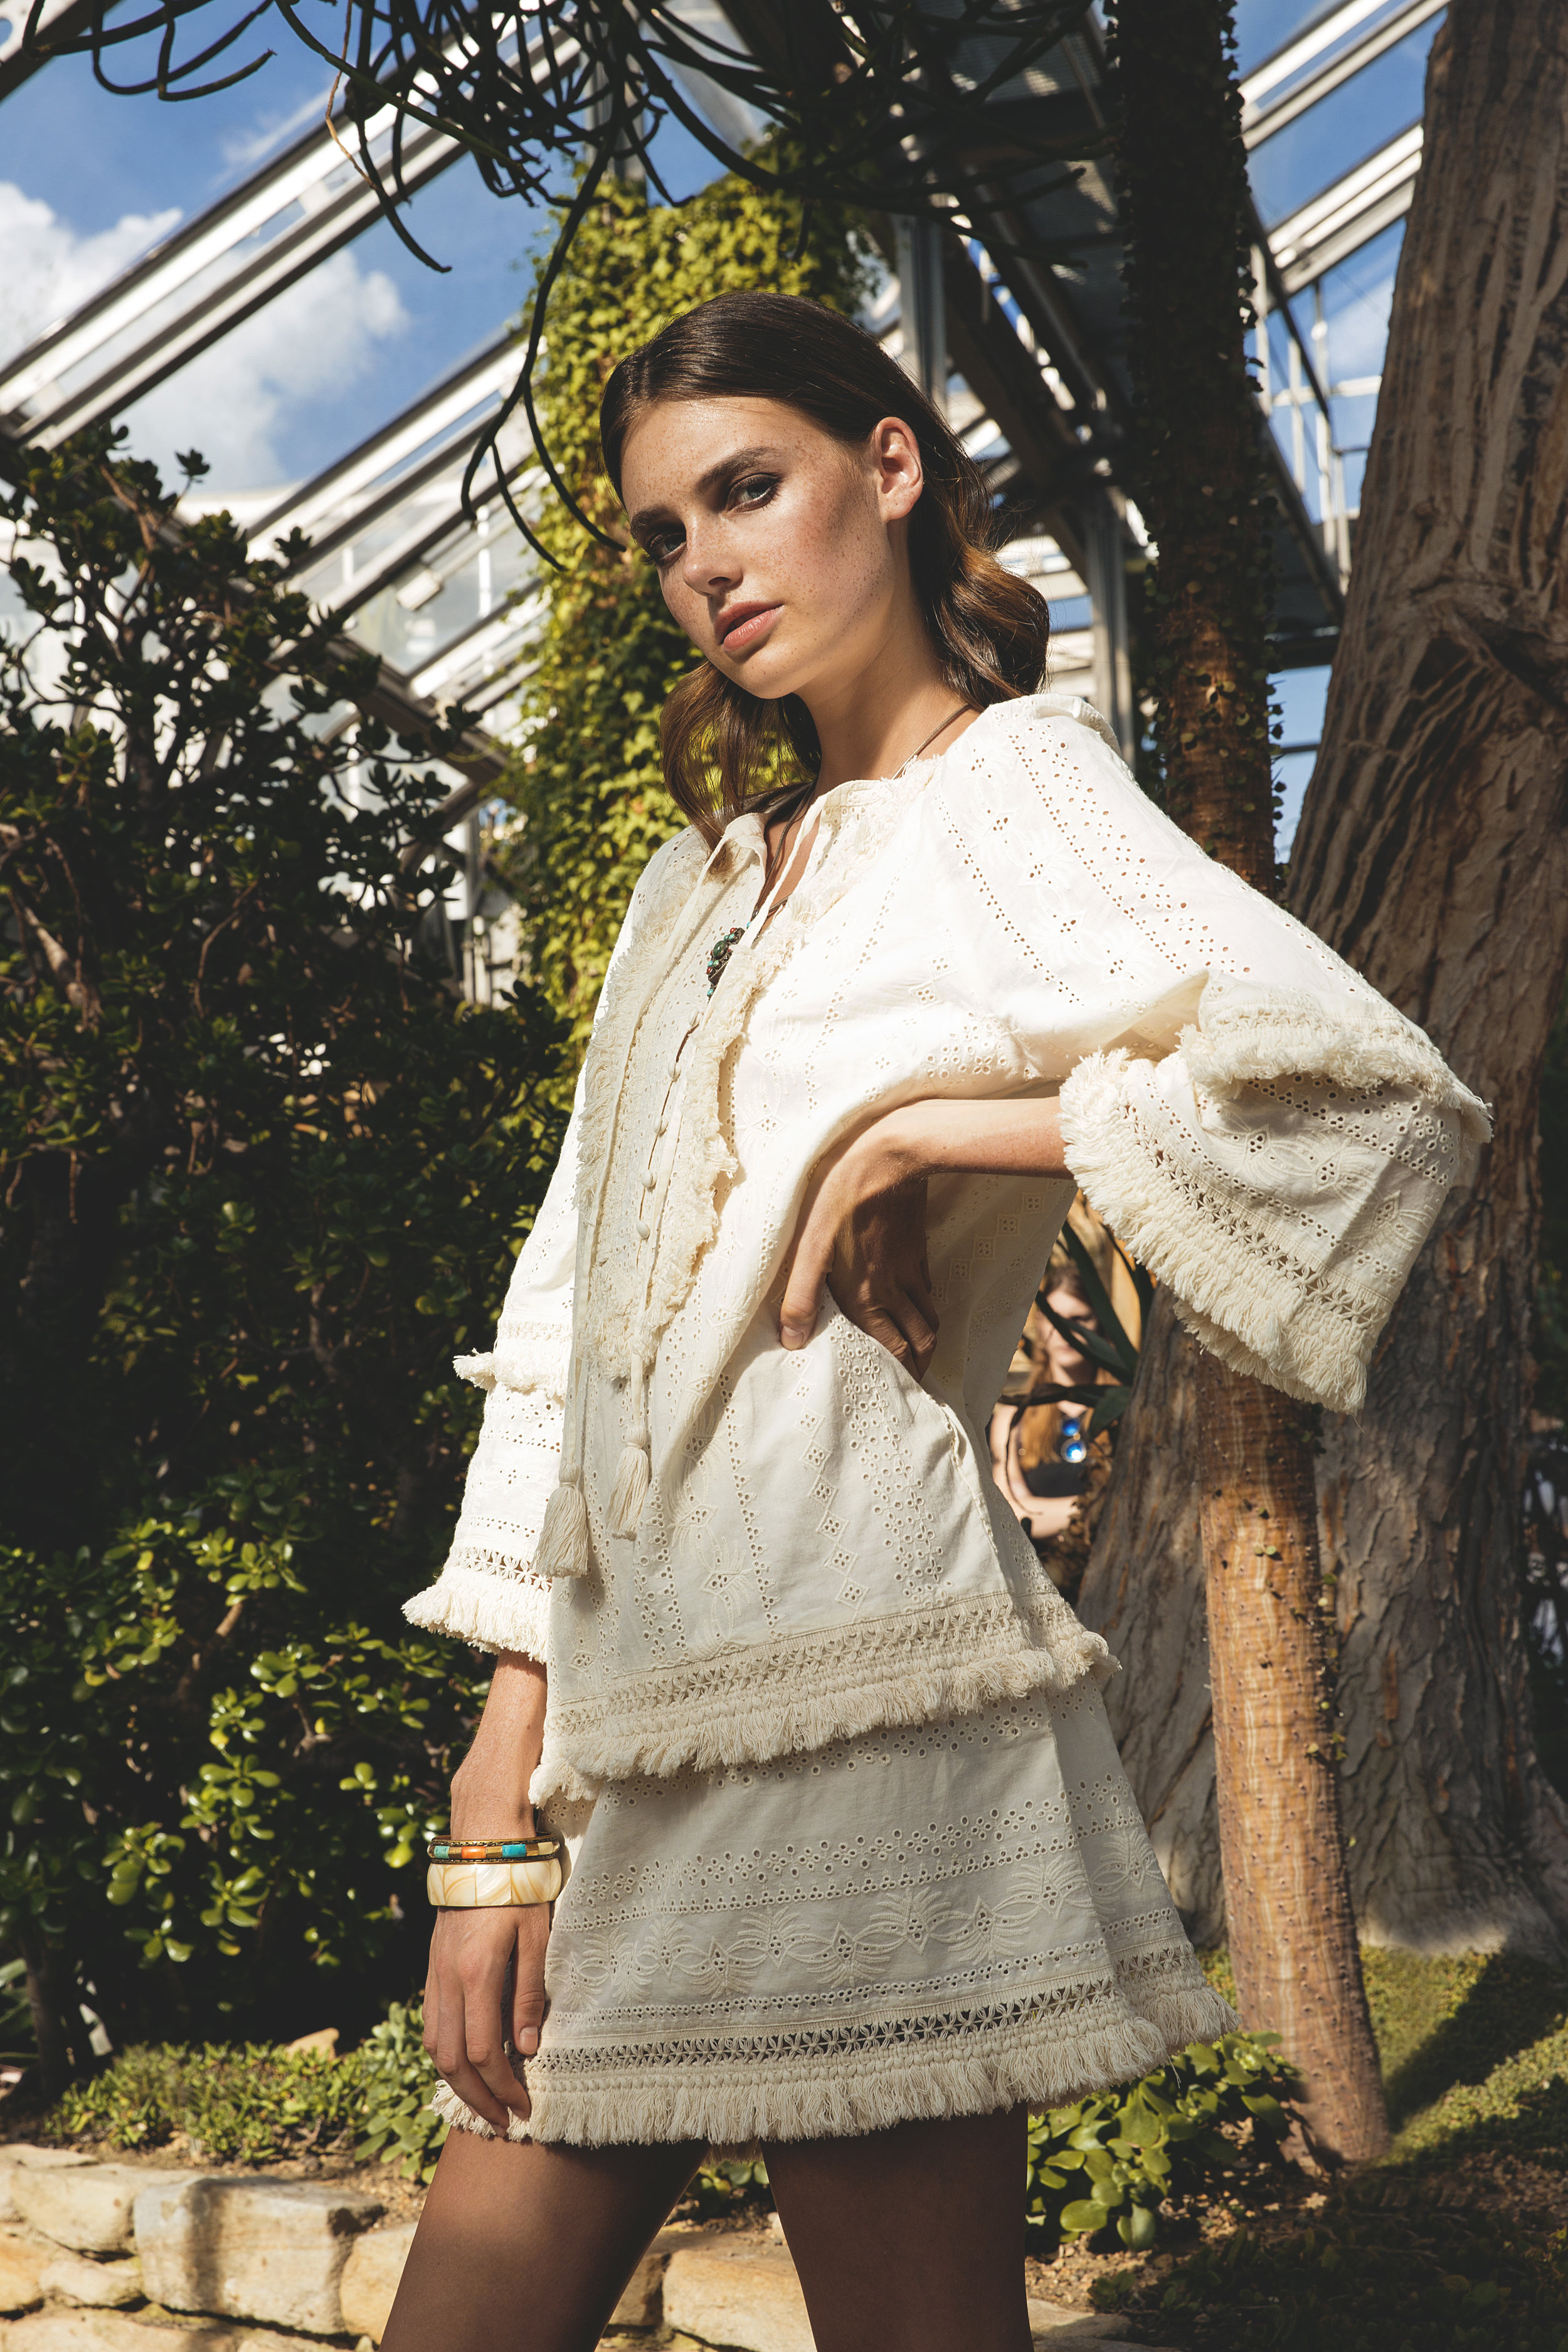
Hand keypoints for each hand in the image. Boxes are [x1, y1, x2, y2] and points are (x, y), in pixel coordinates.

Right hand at [423, 1898, 551, 2131]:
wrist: (482, 1851)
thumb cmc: (519, 1891)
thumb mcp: (536, 1939)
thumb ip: (528, 1995)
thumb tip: (526, 2049)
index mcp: (476, 1974)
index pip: (482, 2053)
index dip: (501, 2089)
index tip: (523, 2109)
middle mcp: (447, 1981)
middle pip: (450, 2061)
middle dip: (476, 2099)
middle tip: (502, 2122)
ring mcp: (435, 1976)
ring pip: (433, 2046)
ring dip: (456, 2082)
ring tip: (483, 2102)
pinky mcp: (432, 1970)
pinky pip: (430, 2024)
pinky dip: (444, 2054)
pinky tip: (463, 2064)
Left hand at [780, 1109, 937, 1377]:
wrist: (889, 1155)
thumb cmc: (840, 1198)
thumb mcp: (809, 1247)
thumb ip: (801, 1296)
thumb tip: (792, 1341)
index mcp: (866, 1295)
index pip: (893, 1350)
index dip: (901, 1376)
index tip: (902, 1395)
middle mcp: (894, 1288)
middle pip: (920, 1341)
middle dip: (919, 1367)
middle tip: (914, 1383)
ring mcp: (910, 1268)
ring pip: (928, 1316)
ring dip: (925, 1340)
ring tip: (917, 1354)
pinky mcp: (916, 1247)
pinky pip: (927, 1289)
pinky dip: (925, 1306)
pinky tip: (914, 1303)